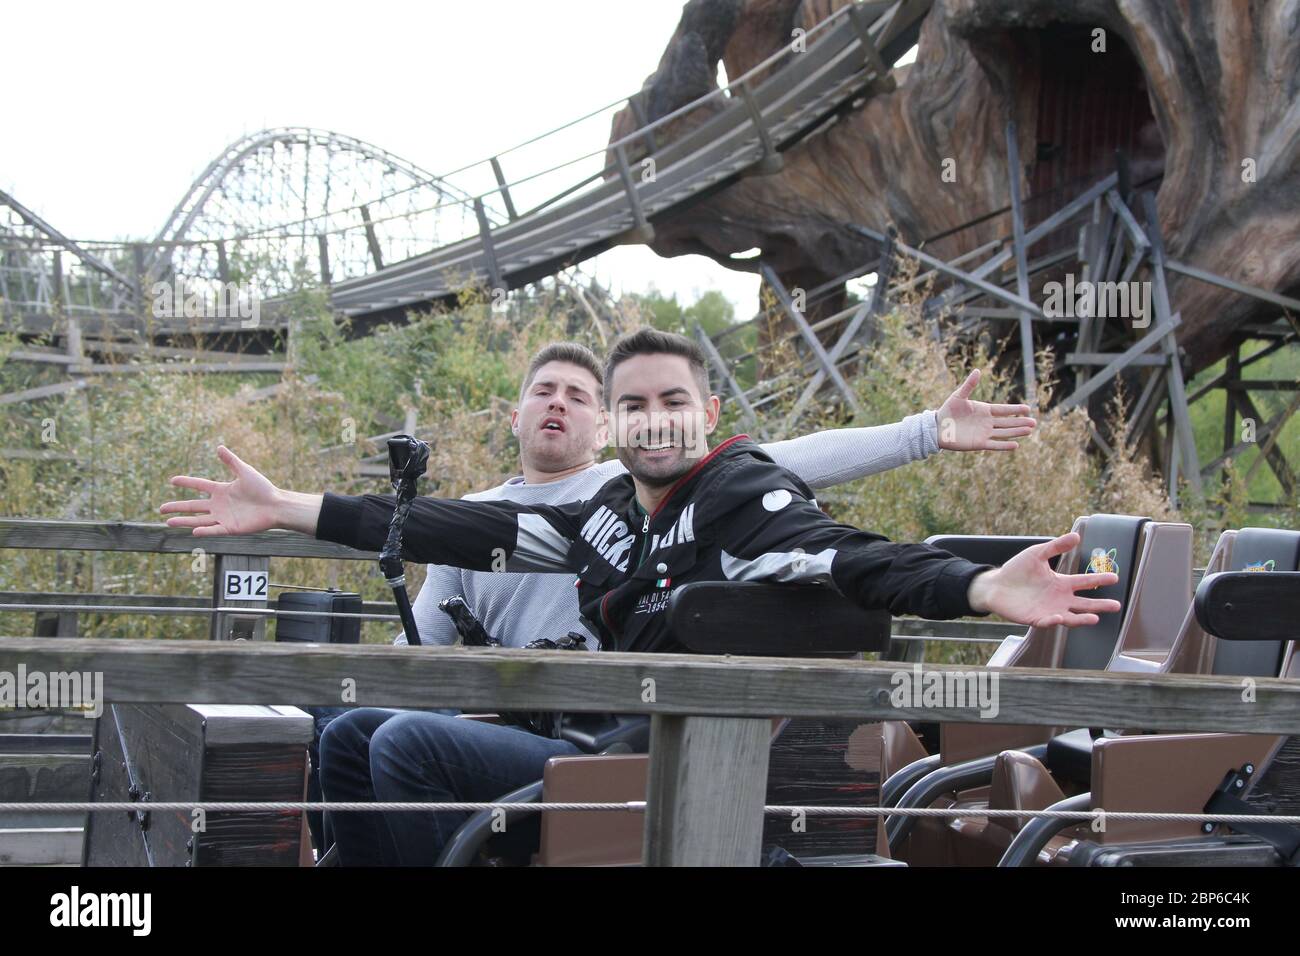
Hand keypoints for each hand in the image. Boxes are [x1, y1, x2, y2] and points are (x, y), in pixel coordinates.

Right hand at [159, 445, 282, 535]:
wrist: (276, 505)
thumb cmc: (263, 488)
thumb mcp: (245, 472)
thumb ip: (231, 461)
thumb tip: (219, 447)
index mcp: (222, 490)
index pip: (200, 485)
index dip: (187, 482)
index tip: (172, 480)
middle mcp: (220, 504)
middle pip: (194, 506)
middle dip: (177, 507)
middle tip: (161, 508)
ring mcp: (224, 517)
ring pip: (199, 520)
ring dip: (184, 521)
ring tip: (168, 522)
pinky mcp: (231, 528)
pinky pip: (214, 530)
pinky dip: (204, 531)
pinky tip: (193, 531)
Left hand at [936, 369, 1035, 450]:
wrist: (937, 427)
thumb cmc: (948, 410)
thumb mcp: (959, 396)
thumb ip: (969, 385)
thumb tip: (977, 370)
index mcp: (985, 410)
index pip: (1004, 410)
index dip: (1015, 409)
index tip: (1028, 408)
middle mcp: (987, 422)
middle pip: (1007, 422)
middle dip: (1020, 422)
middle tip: (1034, 422)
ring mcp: (984, 433)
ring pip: (1004, 433)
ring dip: (1016, 432)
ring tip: (1029, 431)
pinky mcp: (978, 443)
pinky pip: (994, 444)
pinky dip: (1004, 445)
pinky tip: (1016, 445)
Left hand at [967, 531, 1120, 627]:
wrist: (996, 585)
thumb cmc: (1017, 570)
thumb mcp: (1037, 554)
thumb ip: (1056, 547)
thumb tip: (1076, 536)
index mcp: (1061, 583)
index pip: (1084, 582)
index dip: (1099, 580)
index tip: (1114, 577)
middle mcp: (1059, 599)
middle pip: (1084, 604)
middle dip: (1100, 605)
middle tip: (1116, 605)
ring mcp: (1050, 610)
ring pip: (1071, 617)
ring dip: (1082, 619)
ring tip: (1094, 618)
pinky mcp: (1036, 618)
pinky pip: (1047, 622)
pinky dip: (1053, 620)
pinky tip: (1059, 617)